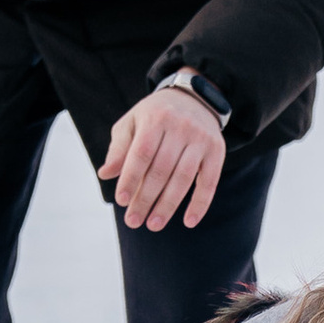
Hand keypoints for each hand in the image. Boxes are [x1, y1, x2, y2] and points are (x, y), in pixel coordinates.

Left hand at [100, 83, 226, 233]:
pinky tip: (189, 222)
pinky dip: (200, 204)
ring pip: (184, 178)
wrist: (193, 98)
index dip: (131, 178)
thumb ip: (119, 149)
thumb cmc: (155, 116)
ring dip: (168, 205)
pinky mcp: (217, 150)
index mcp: (156, 118)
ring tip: (154, 224)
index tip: (121, 201)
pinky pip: (210, 182)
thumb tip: (105, 174)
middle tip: (133, 221)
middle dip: (146, 198)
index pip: (141, 154)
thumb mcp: (132, 123)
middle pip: (161, 169)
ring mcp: (201, 139)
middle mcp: (181, 126)